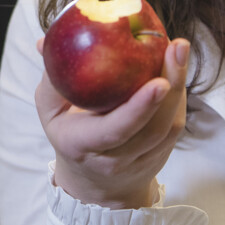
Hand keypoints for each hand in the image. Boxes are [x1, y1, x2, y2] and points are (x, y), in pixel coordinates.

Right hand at [36, 37, 188, 209]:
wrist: (93, 183)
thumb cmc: (68, 135)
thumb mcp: (50, 111)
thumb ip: (51, 79)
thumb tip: (45, 41)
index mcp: (83, 146)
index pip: (116, 131)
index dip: (138, 108)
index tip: (158, 81)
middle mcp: (116, 159)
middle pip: (152, 128)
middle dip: (171, 85)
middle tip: (176, 46)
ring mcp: (142, 160)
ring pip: (169, 126)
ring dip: (179, 85)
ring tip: (179, 49)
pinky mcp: (162, 154)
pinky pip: (175, 124)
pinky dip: (179, 93)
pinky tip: (178, 65)